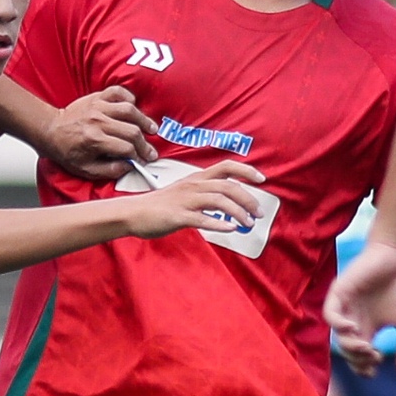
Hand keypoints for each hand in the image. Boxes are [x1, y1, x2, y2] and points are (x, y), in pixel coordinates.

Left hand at [46, 87, 157, 181]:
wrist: (50, 130)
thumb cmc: (67, 151)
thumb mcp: (85, 169)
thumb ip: (109, 170)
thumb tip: (129, 166)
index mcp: (94, 140)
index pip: (126, 148)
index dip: (138, 157)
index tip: (142, 161)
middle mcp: (98, 122)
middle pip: (131, 131)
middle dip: (144, 144)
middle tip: (150, 152)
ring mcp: (98, 107)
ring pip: (129, 110)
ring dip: (143, 120)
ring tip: (152, 129)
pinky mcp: (96, 97)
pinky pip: (117, 92)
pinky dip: (128, 97)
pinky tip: (134, 107)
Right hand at [122, 160, 265, 237]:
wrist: (133, 212)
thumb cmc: (160, 205)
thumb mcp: (185, 192)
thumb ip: (206, 195)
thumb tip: (230, 205)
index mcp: (197, 178)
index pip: (226, 166)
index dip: (246, 170)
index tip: (261, 179)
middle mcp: (193, 186)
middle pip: (228, 187)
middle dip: (248, 200)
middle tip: (258, 214)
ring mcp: (185, 200)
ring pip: (219, 201)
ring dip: (238, 213)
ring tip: (247, 224)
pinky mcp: (177, 216)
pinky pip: (202, 219)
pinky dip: (218, 224)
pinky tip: (230, 229)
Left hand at [326, 241, 395, 384]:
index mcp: (367, 329)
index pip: (358, 357)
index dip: (364, 367)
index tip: (376, 368)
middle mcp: (353, 321)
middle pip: (347, 351)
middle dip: (359, 359)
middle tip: (374, 356)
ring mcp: (345, 307)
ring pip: (338, 336)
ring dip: (350, 346)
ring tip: (367, 347)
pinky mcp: (340, 292)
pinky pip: (330, 314)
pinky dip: (339, 324)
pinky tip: (353, 328)